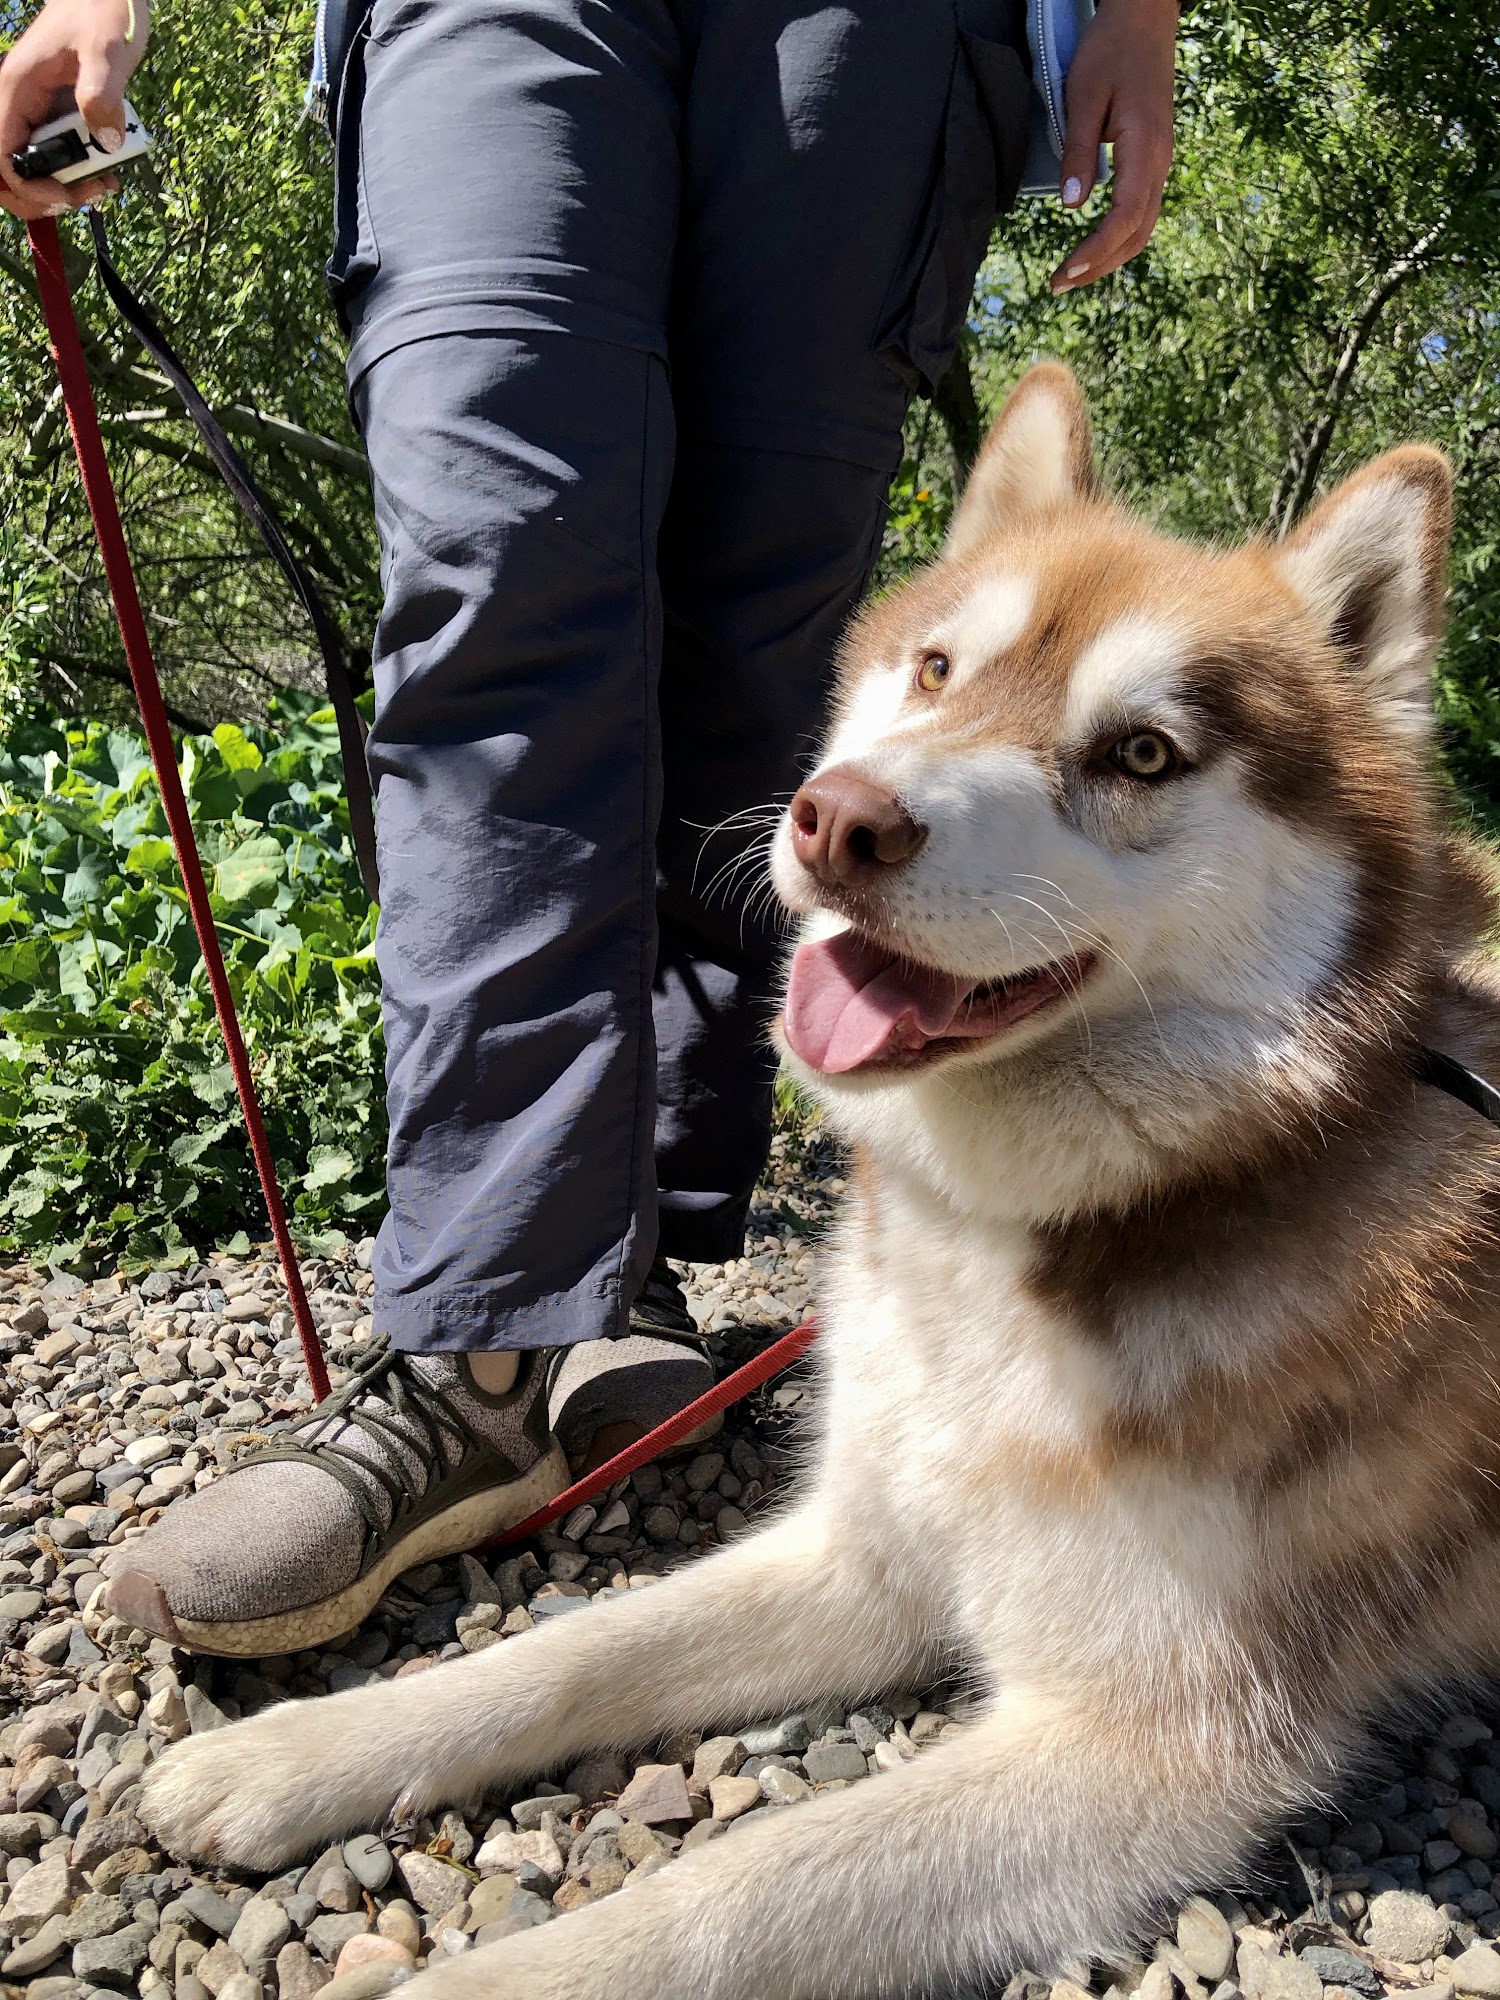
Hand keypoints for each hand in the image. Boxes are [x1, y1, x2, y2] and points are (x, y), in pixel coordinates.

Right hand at [0, 0, 146, 220]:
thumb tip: (105, 140)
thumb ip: (101, 92)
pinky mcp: (56, 114)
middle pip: (9, 169)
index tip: (66, 194)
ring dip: (65, 187)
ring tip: (104, 185)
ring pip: (34, 167)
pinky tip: (106, 170)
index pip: (1, 155)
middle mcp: (18, 103)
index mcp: (16, 89)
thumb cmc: (104, 12)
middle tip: (88, 195)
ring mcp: (36, 110)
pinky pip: (57, 155)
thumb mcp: (106, 50)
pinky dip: (78, 172)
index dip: (27, 185)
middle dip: (43, 195)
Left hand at [1049, 0, 1176, 294]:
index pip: (1124, 218)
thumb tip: (1072, 206)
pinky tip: (1095, 247)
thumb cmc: (1111, 50)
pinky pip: (1141, 211)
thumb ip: (1079, 151)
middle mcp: (1160, 162)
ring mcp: (1161, 162)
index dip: (1095, 252)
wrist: (1145, 18)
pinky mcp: (1153, 159)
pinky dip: (1118, 238)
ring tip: (1072, 274)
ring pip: (1142, 227)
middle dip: (1099, 266)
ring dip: (1109, 257)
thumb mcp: (1084, 96)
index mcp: (1146, 147)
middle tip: (1058, 285)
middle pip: (1136, 234)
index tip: (1063, 272)